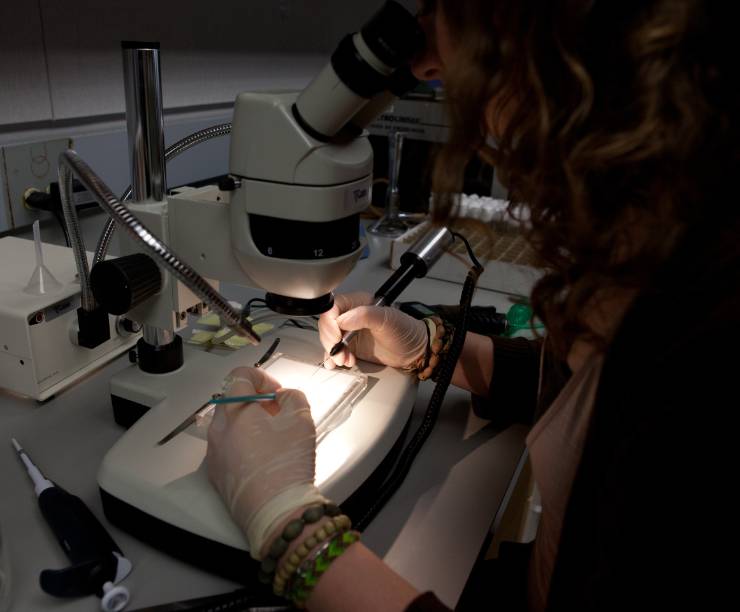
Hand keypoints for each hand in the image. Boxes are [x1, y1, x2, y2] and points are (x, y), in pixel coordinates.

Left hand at [206, 367, 325, 558]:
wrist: (275, 513)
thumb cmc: (287, 463)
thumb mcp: (302, 419)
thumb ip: (293, 397)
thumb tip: (282, 397)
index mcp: (235, 410)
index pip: (240, 376)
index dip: (262, 377)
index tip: (278, 392)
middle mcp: (217, 429)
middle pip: (232, 401)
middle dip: (255, 401)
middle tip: (278, 414)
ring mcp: (213, 453)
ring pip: (228, 426)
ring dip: (248, 423)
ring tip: (272, 438)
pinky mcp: (215, 475)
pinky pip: (226, 448)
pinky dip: (241, 444)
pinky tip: (262, 459)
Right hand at [319, 292, 428, 369]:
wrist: (414, 351)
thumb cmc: (406, 331)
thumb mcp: (388, 320)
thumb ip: (366, 315)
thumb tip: (343, 319)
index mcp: (359, 303)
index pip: (333, 307)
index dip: (330, 323)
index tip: (336, 337)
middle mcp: (352, 316)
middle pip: (327, 324)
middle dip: (331, 341)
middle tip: (340, 353)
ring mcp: (350, 332)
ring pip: (329, 339)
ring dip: (333, 352)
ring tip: (346, 360)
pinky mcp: (351, 346)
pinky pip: (334, 350)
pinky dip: (333, 358)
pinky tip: (338, 363)